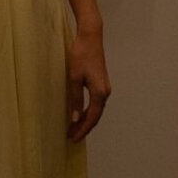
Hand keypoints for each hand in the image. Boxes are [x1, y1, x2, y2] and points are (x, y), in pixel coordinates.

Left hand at [66, 28, 110, 142]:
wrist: (90, 38)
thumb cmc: (80, 55)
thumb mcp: (74, 78)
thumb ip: (75, 99)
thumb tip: (75, 118)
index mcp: (99, 93)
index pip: (91, 118)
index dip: (82, 130)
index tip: (73, 138)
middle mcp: (105, 92)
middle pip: (95, 116)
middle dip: (84, 128)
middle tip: (71, 137)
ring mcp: (105, 88)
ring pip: (96, 110)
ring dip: (85, 120)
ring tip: (73, 129)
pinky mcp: (101, 83)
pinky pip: (96, 103)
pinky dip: (88, 111)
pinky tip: (79, 114)